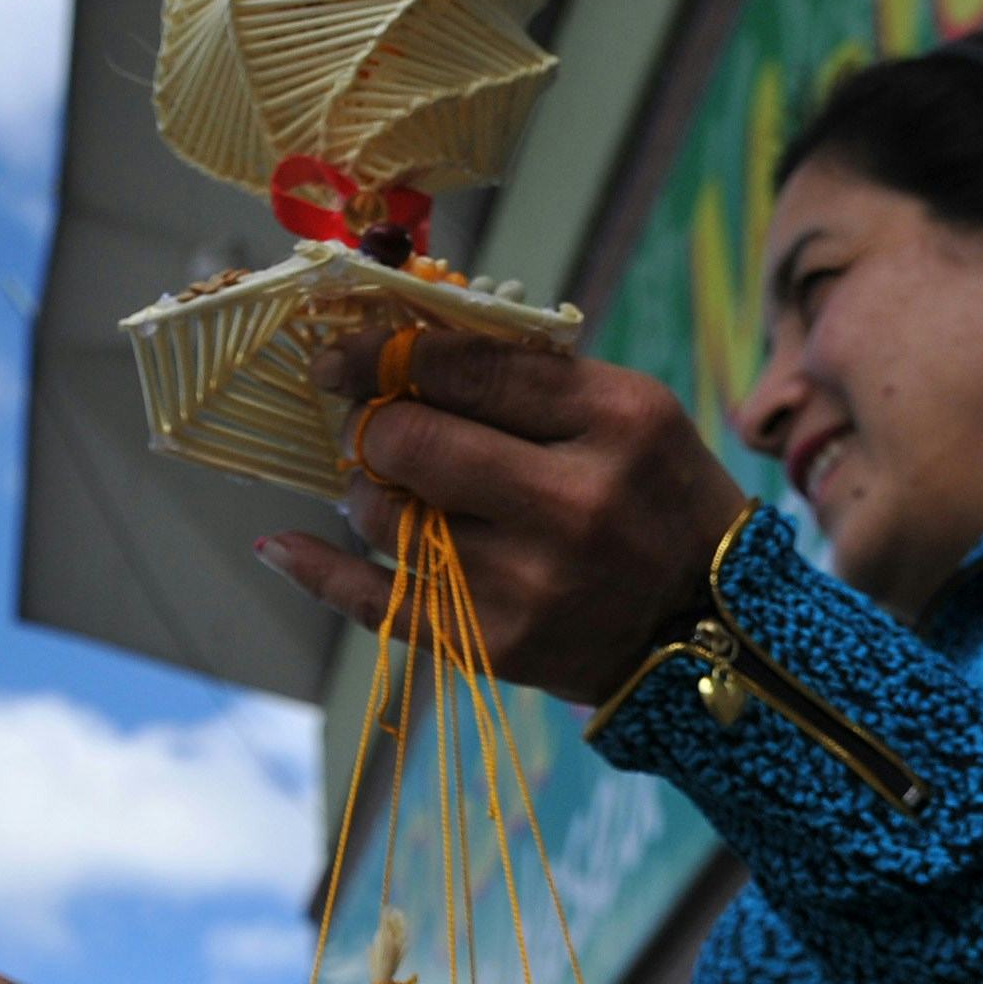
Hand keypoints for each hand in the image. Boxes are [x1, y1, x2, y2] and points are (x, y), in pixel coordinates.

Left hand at [252, 333, 752, 706]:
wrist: (702, 626)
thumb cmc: (655, 498)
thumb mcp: (627, 412)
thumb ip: (529, 375)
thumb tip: (405, 340)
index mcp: (614, 421)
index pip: (469, 368)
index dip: (386, 355)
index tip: (341, 356)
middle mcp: (572, 502)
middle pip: (416, 441)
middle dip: (373, 425)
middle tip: (368, 424)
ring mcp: (529, 581)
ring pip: (390, 519)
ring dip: (365, 494)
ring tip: (382, 488)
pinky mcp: (493, 643)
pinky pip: (376, 603)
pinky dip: (317, 571)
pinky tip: (280, 545)